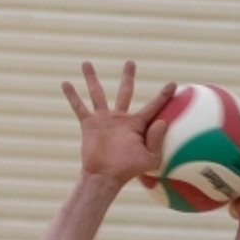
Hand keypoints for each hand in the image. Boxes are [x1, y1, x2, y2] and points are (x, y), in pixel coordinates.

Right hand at [62, 61, 174, 183]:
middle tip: (130, 63)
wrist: (105, 176)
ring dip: (91, 78)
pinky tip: (65, 83)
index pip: (153, 106)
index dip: (164, 95)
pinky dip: (72, 96)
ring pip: (97, 93)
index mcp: (137, 124)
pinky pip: (79, 107)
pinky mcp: (89, 124)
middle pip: (124, 91)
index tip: (173, 84)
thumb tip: (162, 121)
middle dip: (127, 77)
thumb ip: (156, 140)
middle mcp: (120, 118)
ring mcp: (103, 119)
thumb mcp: (150, 159)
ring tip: (86, 63)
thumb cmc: (129, 171)